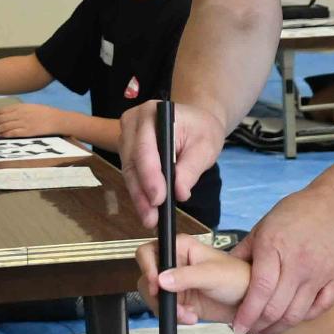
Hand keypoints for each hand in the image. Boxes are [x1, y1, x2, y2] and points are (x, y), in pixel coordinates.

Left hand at [0, 102, 67, 138]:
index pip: (1, 111)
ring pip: (3, 126)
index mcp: (21, 107)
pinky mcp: (27, 132)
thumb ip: (19, 110)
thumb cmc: (46, 114)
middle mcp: (20, 114)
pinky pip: (12, 133)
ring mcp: (23, 123)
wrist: (58, 120)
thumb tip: (6, 115)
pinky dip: (3, 135)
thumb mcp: (31, 107)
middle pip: (0, 119)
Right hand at [119, 100, 226, 225]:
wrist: (196, 122)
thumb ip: (191, 167)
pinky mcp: (127, 151)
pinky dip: (140, 194)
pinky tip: (148, 211)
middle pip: (133, 162)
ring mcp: (127, 136)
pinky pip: (132, 175)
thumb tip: (180, 193)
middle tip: (152, 219)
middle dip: (142, 193)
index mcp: (153, 113)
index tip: (158, 200)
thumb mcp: (205, 146)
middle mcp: (133, 123)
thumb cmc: (202, 130)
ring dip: (139, 198)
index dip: (150, 175)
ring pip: (129, 172)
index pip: (145, 147)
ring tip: (150, 220)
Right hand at [135, 237, 252, 325]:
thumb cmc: (239, 278)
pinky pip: (165, 310)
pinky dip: (175, 316)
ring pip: (154, 297)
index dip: (148, 266)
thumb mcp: (212, 275)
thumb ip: (186, 276)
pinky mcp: (179, 300)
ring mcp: (175, 283)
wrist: (249, 302)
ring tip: (188, 314)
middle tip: (171, 303)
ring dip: (168, 309)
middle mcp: (175, 263)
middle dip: (158, 295)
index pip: (150, 251)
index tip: (156, 283)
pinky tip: (191, 316)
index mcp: (182, 247)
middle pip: (148, 277)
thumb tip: (161, 279)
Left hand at [230, 186, 333, 333]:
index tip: (236, 327)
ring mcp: (319, 272)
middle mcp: (298, 262)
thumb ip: (243, 252)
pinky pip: (319, 308)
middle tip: (247, 331)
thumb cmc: (295, 213)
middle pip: (276, 307)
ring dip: (278, 328)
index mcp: (275, 247)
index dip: (247, 313)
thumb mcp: (262, 226)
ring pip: (297, 313)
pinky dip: (303, 318)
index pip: (259, 289)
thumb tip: (220, 272)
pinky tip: (290, 319)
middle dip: (258, 326)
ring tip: (264, 331)